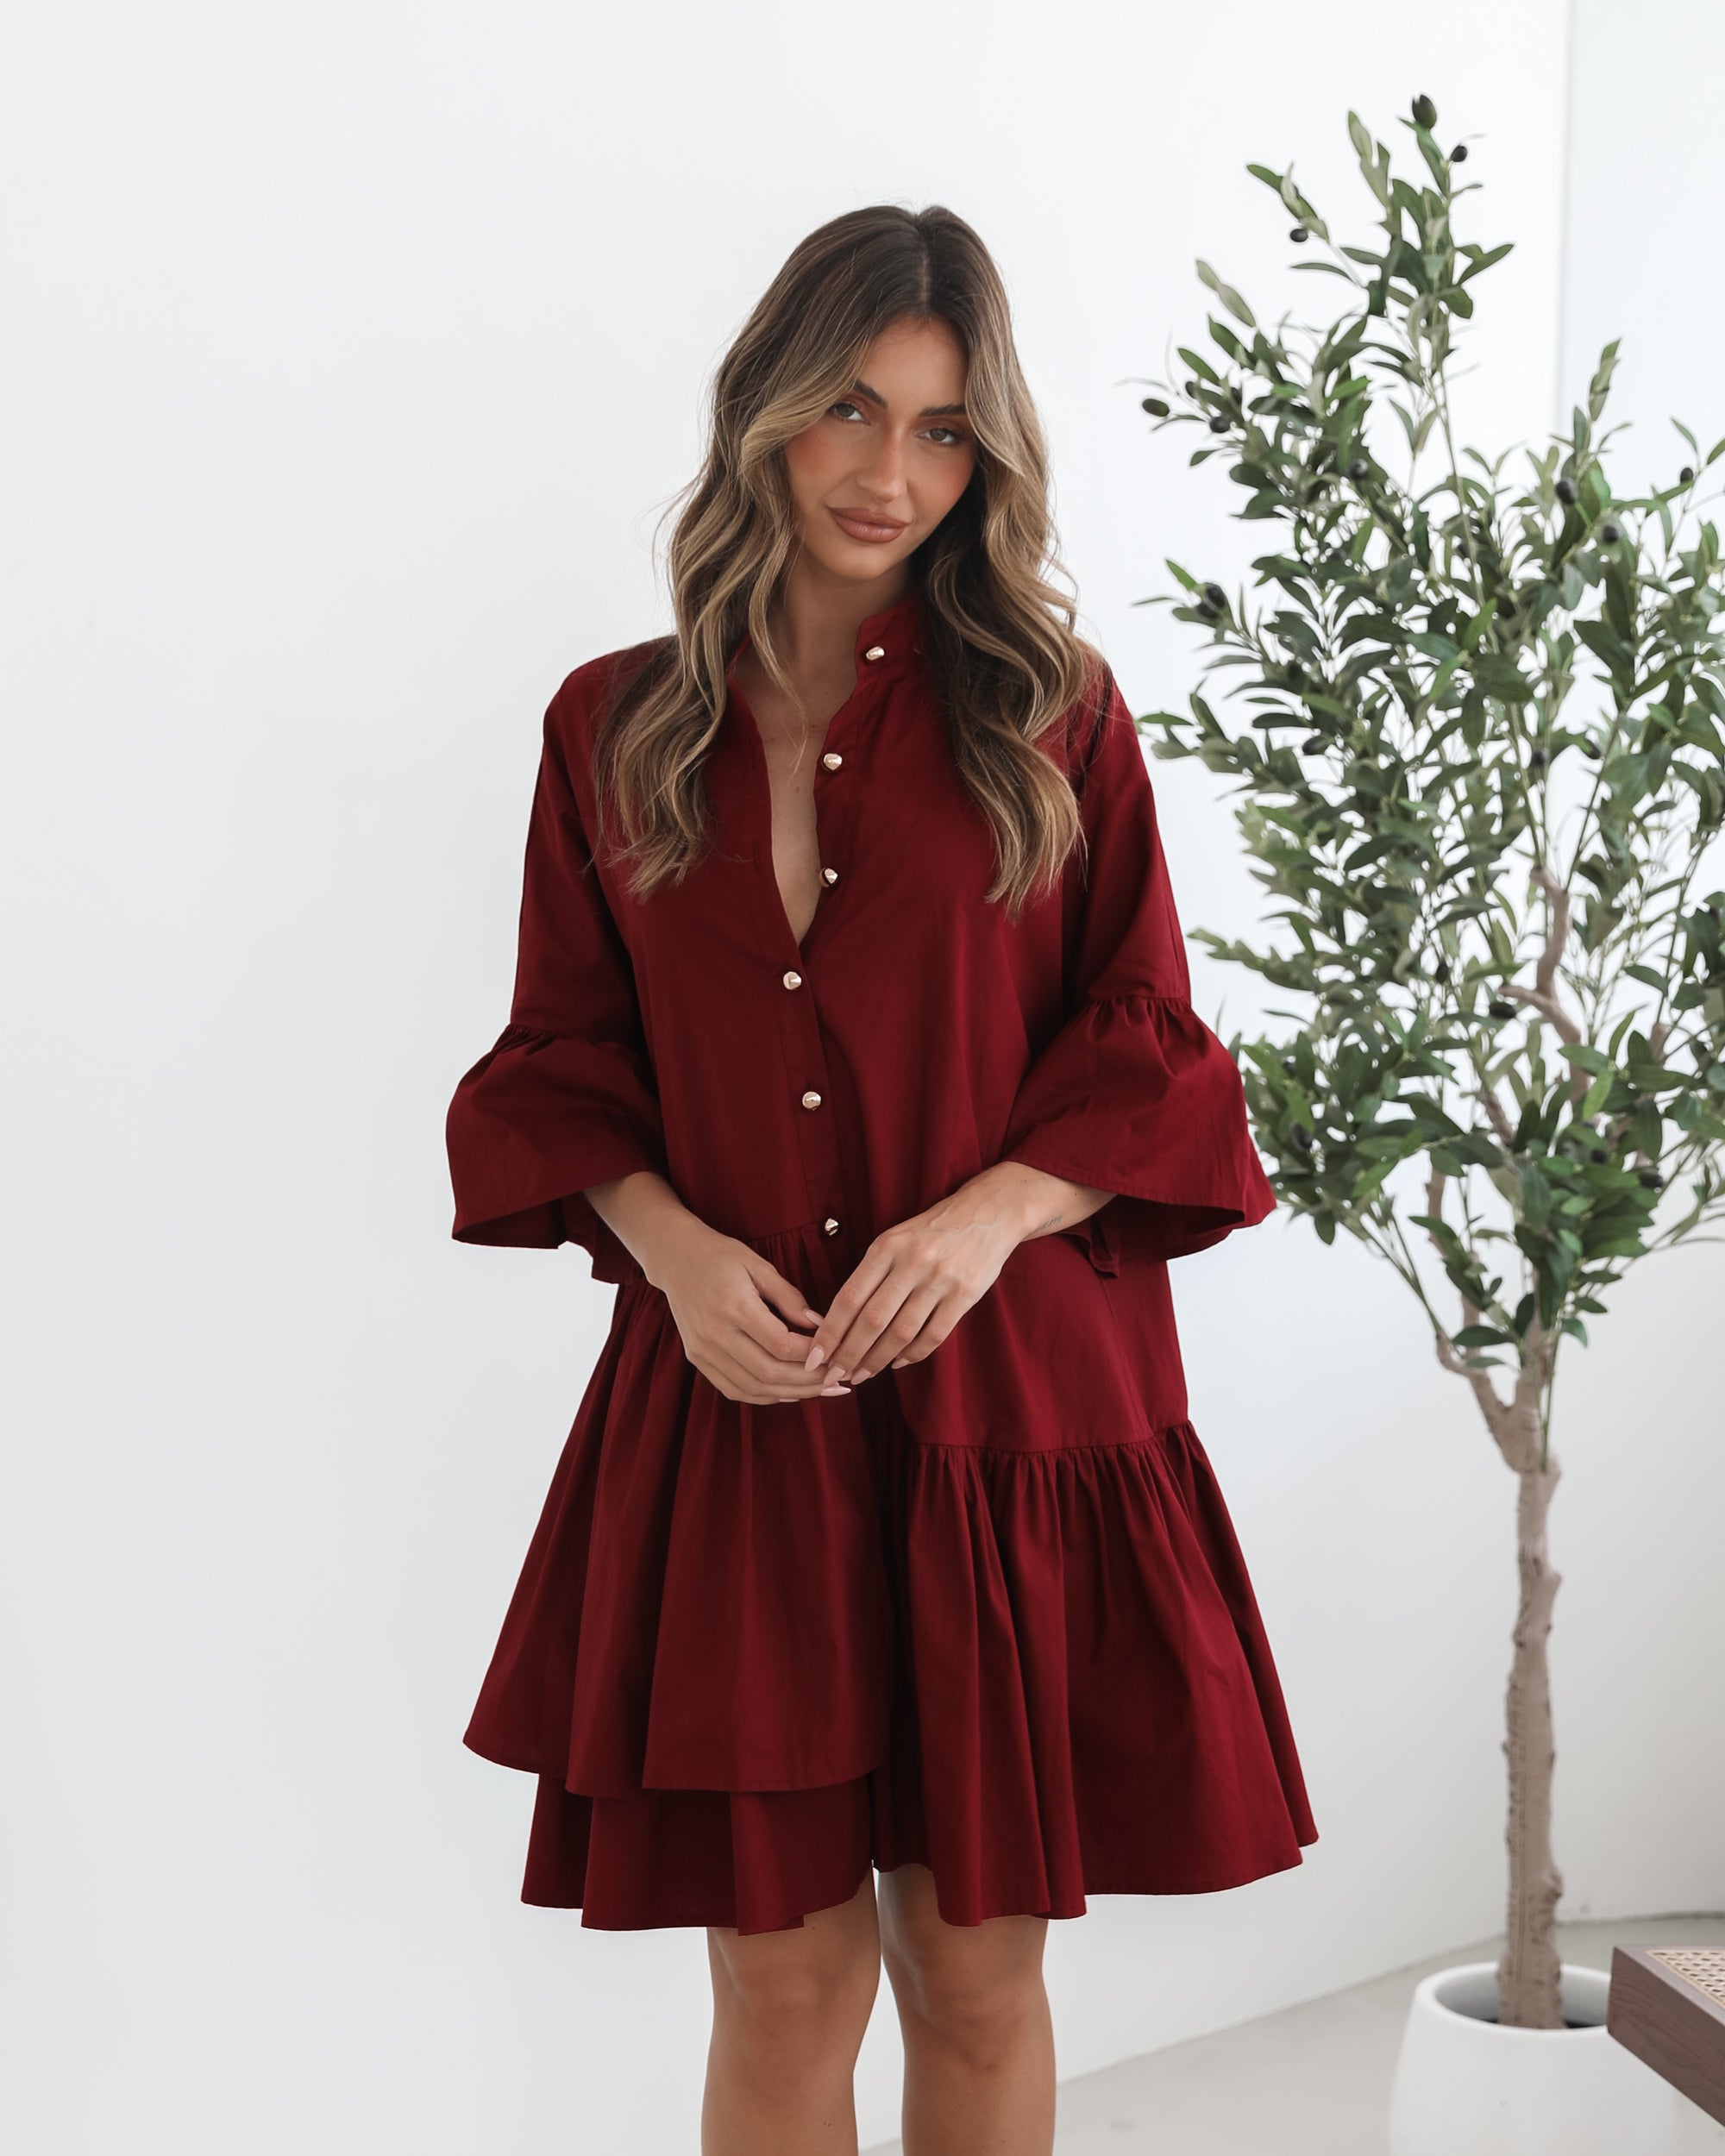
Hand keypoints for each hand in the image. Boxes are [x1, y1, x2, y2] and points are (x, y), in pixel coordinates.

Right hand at [650, 1212, 854, 1405]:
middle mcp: (715, 1333)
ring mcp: (702, 1350)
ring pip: (753, 1387)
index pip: (781, 1345)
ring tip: (820, 1391)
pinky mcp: (697, 1359)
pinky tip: (788, 1393)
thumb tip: (821, 1326)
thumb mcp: (760, 1266)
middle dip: (809, 1382)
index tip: (836, 1353)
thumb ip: (790, 1298)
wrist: (675, 1257)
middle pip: (769, 1372)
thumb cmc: (722, 1256)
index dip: (813, 1355)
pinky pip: (733, 1389)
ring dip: (790, 1394)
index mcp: (734, 1306)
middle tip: (837, 1381)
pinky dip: (764, 1396)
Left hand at [798, 1169, 1031, 1384]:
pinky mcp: (965, 1295)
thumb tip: (838, 1321)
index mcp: (887, 1246)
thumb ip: (871, 1274)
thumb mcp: (895, 1239)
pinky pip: (934, 1335)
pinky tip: (897, 1363)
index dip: (829, 1332)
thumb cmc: (932, 1230)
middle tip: (833, 1375)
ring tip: (861, 1376)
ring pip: (901, 1332)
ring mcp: (940, 1280)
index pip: (849, 1297)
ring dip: (877, 1360)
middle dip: (849, 1354)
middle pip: (872, 1320)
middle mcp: (911, 1262)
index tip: (814, 1356)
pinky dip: (913, 1354)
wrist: (989, 1212)